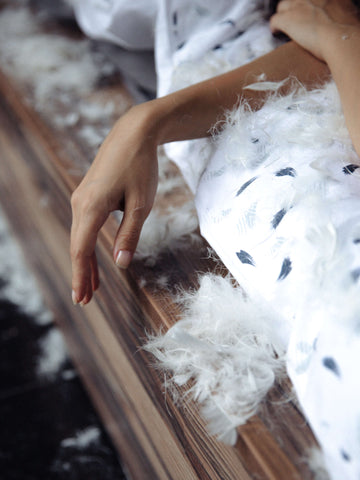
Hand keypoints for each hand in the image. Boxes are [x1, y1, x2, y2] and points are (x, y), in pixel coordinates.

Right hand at [70, 104, 158, 305]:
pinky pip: (85, 226)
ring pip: (80, 237)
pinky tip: (96, 258)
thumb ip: (129, 235)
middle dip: (81, 274)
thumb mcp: (140, 204)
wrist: (134, 133)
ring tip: (91, 287)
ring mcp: (82, 198)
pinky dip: (89, 246)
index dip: (82, 275)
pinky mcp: (88, 195)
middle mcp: (80, 203)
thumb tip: (120, 264)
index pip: (81, 250)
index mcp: (92, 207)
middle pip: (77, 246)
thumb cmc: (140, 167)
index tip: (81, 298)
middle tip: (84, 301)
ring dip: (85, 262)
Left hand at [270, 0, 359, 61]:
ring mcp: (299, 5)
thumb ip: (341, 14)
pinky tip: (275, 32)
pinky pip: (274, 19)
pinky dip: (275, 26)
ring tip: (283, 25)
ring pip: (283, 5)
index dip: (310, 5)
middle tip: (296, 19)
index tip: (310, 14)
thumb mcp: (349, 17)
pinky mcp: (288, 19)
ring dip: (283, 14)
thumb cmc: (349, 34)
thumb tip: (342, 23)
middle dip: (295, 7)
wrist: (341, 39)